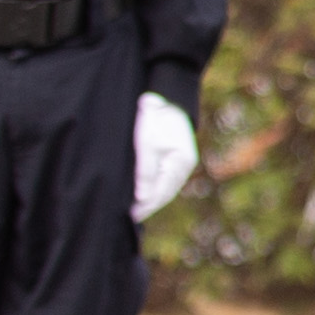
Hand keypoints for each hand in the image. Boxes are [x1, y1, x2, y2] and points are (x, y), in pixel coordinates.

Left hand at [132, 93, 198, 222]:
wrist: (164, 97)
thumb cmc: (154, 117)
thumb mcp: (146, 142)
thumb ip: (145, 170)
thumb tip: (141, 197)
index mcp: (181, 162)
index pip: (163, 191)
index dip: (147, 204)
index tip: (131, 215)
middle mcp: (184, 166)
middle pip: (166, 193)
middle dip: (149, 205)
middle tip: (130, 217)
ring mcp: (180, 163)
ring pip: (165, 188)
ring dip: (151, 199)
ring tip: (134, 210)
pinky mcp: (173, 159)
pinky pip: (164, 180)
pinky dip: (153, 189)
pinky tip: (142, 194)